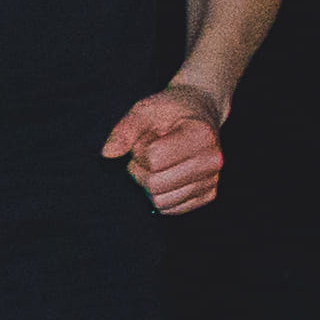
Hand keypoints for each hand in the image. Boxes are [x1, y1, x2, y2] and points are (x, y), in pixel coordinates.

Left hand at [104, 80, 228, 215]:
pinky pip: (171, 209)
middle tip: (146, 152)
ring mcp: (212, 180)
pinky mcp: (208, 195)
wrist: (200, 111)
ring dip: (148, 184)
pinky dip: (159, 195)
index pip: (154, 159)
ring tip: (157, 163)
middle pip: (156, 184)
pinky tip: (166, 174)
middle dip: (140, 169)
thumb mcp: (145, 110)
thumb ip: (125, 130)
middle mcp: (212, 161)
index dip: (139, 149)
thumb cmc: (171, 109)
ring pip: (161, 201)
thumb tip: (107, 154)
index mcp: (201, 136)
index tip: (148, 136)